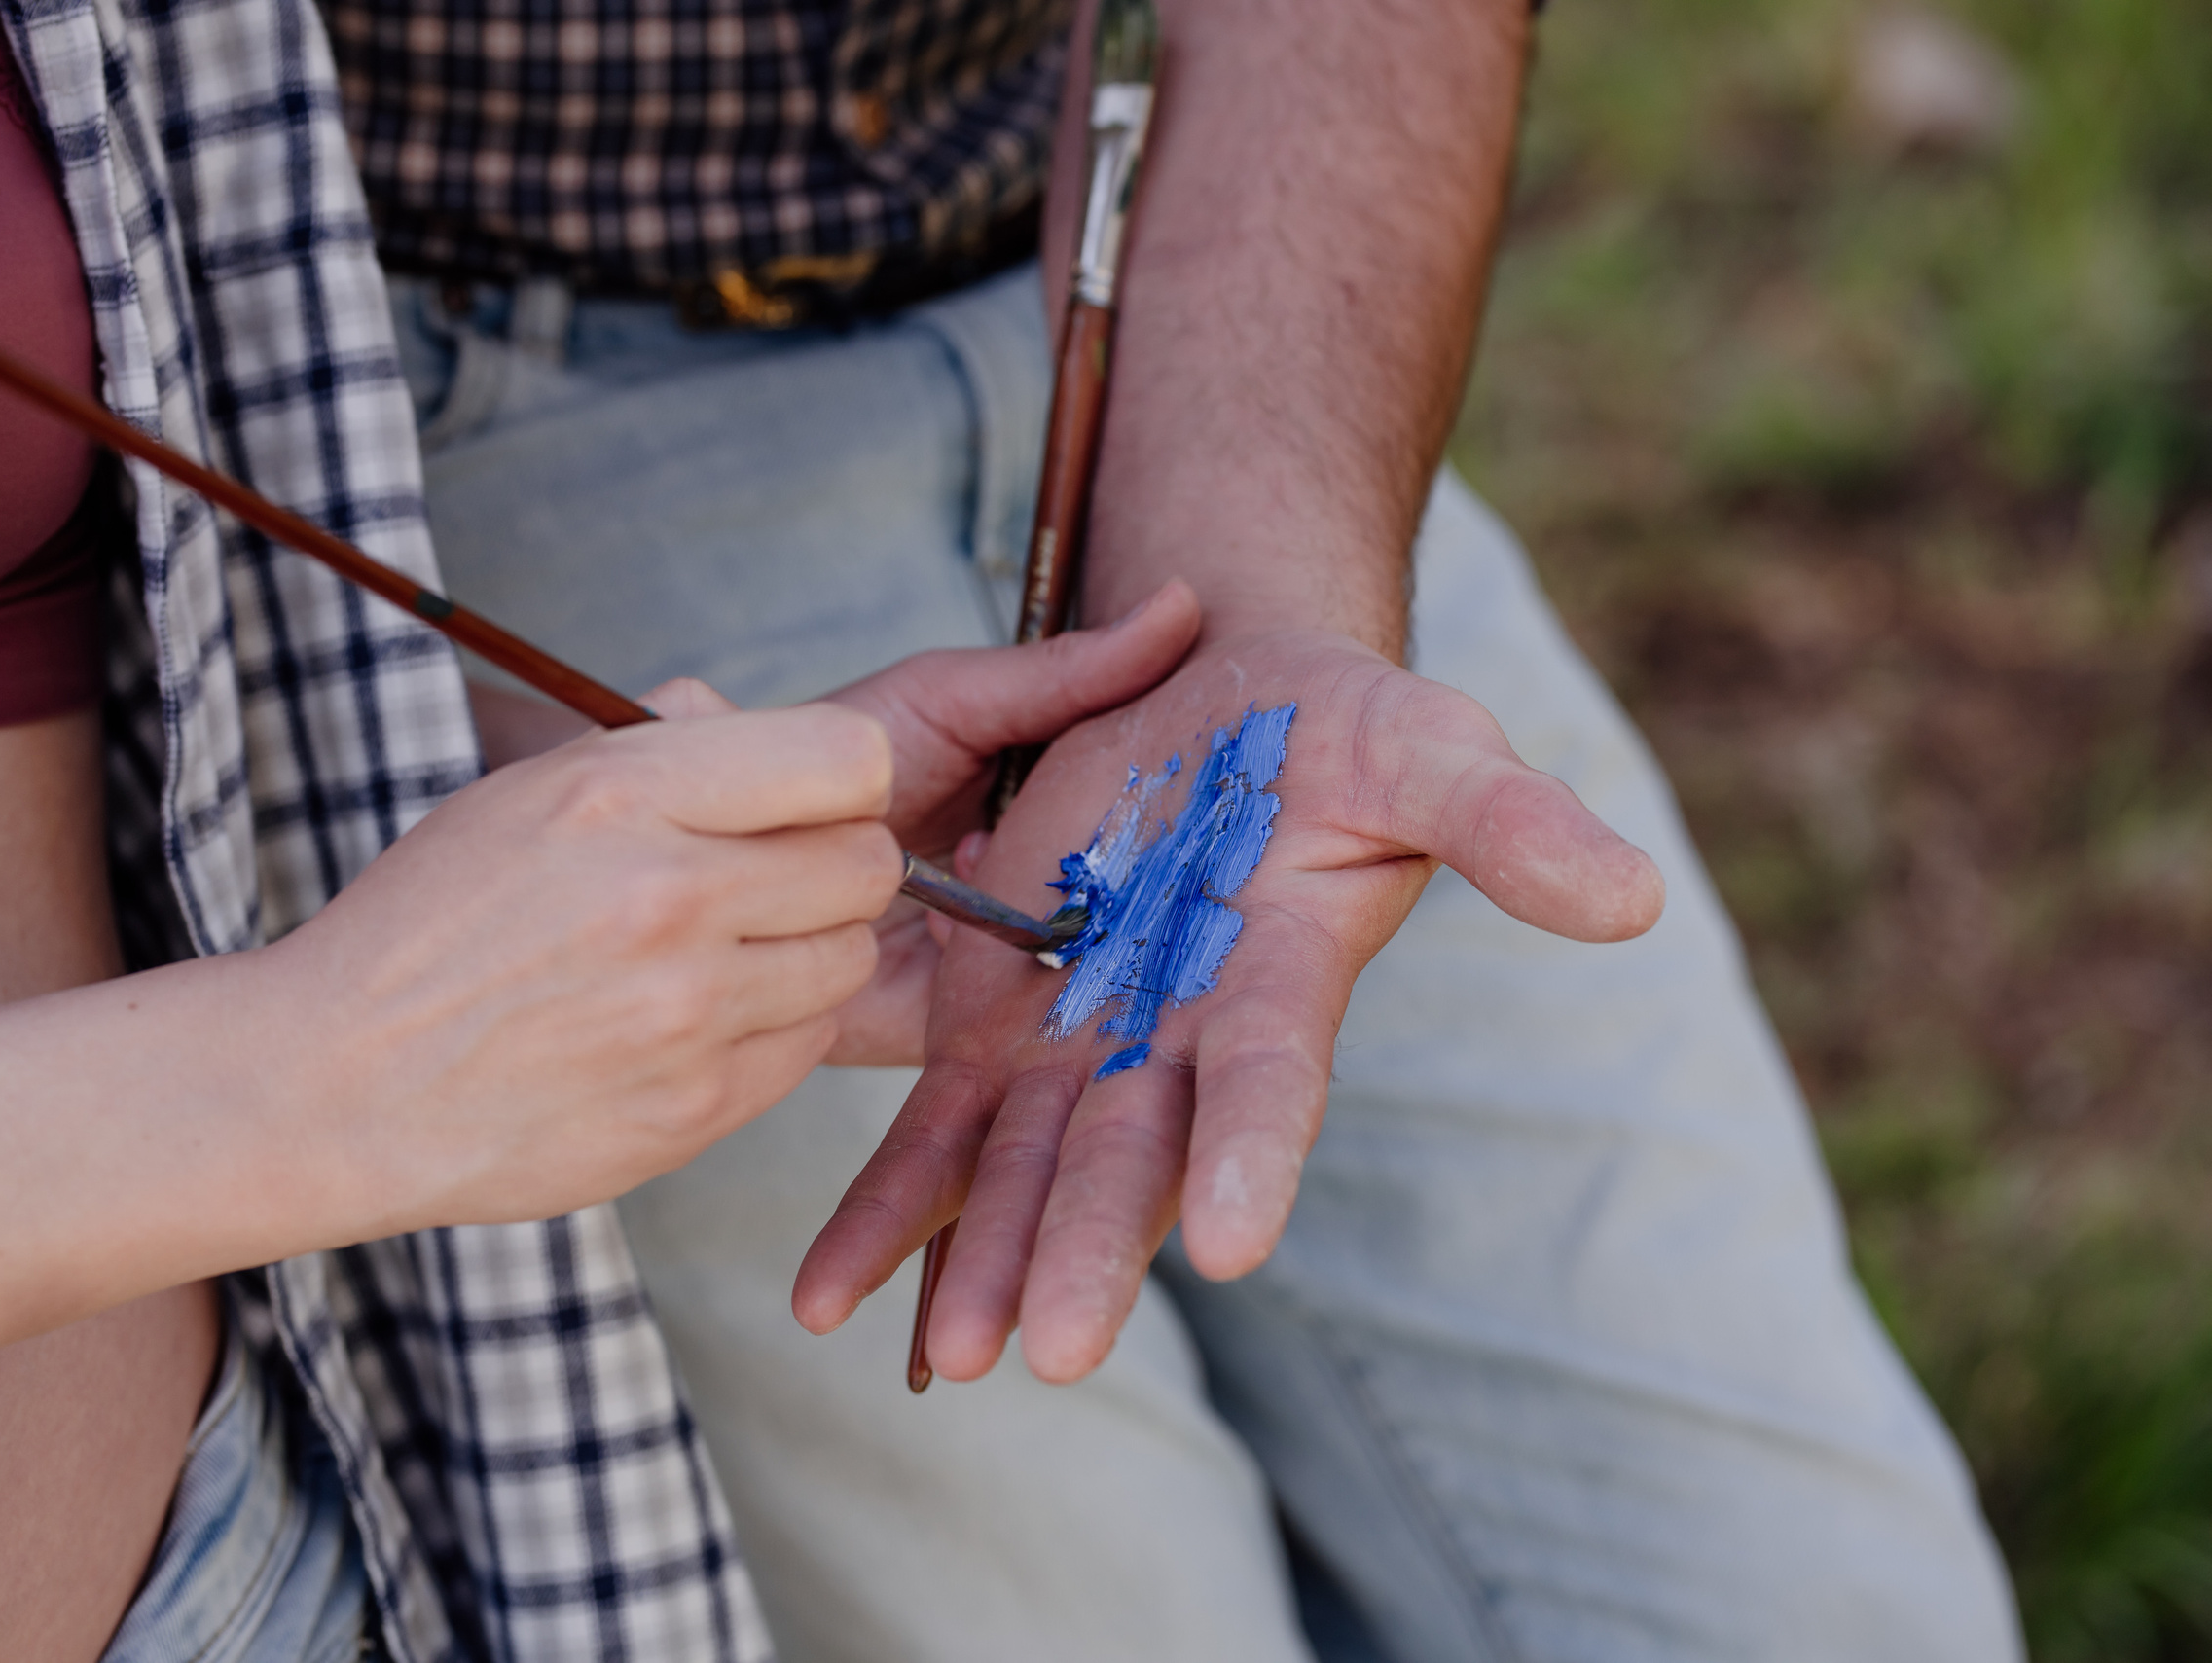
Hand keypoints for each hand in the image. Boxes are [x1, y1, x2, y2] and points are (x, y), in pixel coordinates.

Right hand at [273, 698, 901, 1231]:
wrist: (337, 1085)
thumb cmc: (429, 927)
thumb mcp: (522, 790)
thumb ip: (656, 744)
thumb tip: (751, 722)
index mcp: (623, 794)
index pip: (849, 758)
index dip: (838, 781)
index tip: (803, 804)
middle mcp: (668, 898)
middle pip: (868, 864)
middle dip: (830, 868)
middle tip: (760, 887)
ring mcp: (689, 1013)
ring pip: (848, 960)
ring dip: (802, 955)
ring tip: (715, 960)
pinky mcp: (695, 1109)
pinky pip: (805, 1048)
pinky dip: (769, 1033)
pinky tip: (689, 1027)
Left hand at [791, 628, 1665, 1381]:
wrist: (1219, 687)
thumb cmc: (1341, 724)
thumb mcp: (1425, 748)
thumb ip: (1508, 821)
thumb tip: (1633, 900)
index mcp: (1280, 982)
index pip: (1271, 1080)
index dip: (1258, 1153)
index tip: (1237, 1241)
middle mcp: (1180, 1040)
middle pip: (1134, 1157)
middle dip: (1093, 1250)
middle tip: (1056, 1350)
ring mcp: (1083, 1042)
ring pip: (1025, 1171)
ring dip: (984, 1262)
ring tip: (946, 1359)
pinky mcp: (996, 1023)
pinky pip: (936, 1134)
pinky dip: (889, 1211)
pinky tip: (828, 1298)